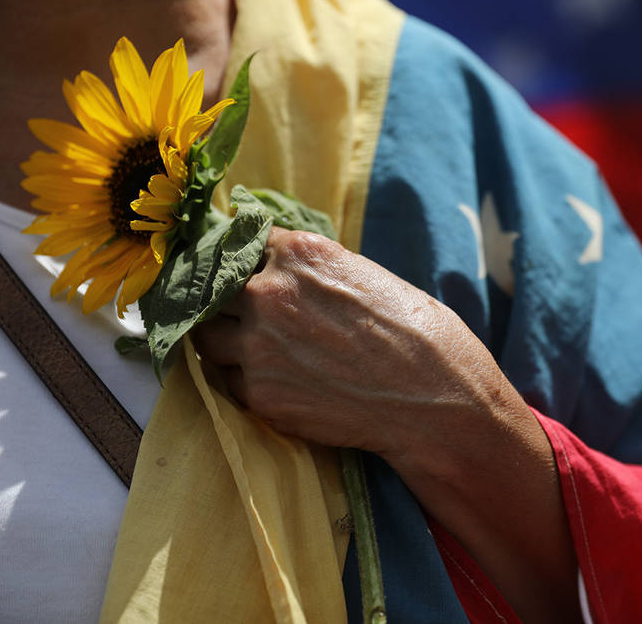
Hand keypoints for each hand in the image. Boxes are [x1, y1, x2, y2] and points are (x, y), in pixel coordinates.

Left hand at [192, 227, 579, 621]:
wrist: (433, 398)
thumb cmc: (414, 333)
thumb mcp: (365, 275)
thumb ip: (313, 269)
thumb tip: (280, 267)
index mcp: (299, 254)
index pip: (240, 242)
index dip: (240, 259)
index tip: (238, 269)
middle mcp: (269, 293)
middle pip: (212, 288)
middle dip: (221, 299)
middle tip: (235, 312)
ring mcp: (257, 346)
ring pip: (208, 337)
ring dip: (224, 340)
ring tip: (256, 349)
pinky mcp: (258, 393)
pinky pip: (229, 380)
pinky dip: (243, 379)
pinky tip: (277, 381)